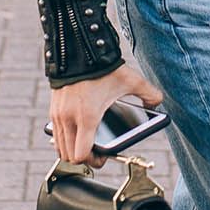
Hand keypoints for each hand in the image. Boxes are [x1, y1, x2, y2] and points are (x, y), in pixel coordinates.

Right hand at [49, 62, 163, 164]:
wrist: (77, 48)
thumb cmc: (102, 67)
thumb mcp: (130, 80)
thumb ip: (149, 93)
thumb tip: (157, 104)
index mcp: (88, 116)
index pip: (82, 154)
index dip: (94, 161)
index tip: (104, 157)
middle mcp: (69, 118)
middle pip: (70, 156)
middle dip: (85, 159)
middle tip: (98, 153)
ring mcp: (58, 115)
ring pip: (60, 147)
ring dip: (73, 150)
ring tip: (88, 144)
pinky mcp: (53, 109)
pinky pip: (56, 135)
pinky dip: (65, 139)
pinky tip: (78, 133)